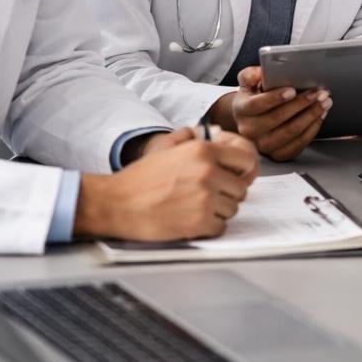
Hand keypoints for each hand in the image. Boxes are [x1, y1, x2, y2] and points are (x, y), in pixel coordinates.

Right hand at [75, 127, 258, 240]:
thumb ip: (195, 140)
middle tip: (206, 196)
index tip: (232, 177)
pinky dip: (209, 227)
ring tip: (194, 207)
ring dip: (218, 211)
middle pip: (241, 188)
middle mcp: (209, 172)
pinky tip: (190, 220)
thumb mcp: (168, 148)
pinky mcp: (199, 222)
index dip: (240, 170)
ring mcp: (205, 198)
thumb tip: (219, 135)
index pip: (246, 159)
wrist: (115, 203)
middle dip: (227, 193)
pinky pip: (221, 226)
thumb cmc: (140, 179)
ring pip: (232, 208)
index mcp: (204, 151)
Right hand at [213, 66, 328, 161]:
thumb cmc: (256, 96)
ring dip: (311, 116)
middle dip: (301, 104)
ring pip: (290, 132)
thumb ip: (252, 74)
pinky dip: (312, 130)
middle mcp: (248, 130)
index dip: (275, 98)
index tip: (292, 90)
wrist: (253, 118)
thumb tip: (262, 72)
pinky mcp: (276, 154)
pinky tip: (319, 117)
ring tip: (324, 103)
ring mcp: (262, 145)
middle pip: (277, 118)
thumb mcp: (249, 81)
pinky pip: (297, 145)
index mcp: (241, 109)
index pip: (256, 105)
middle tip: (319, 93)